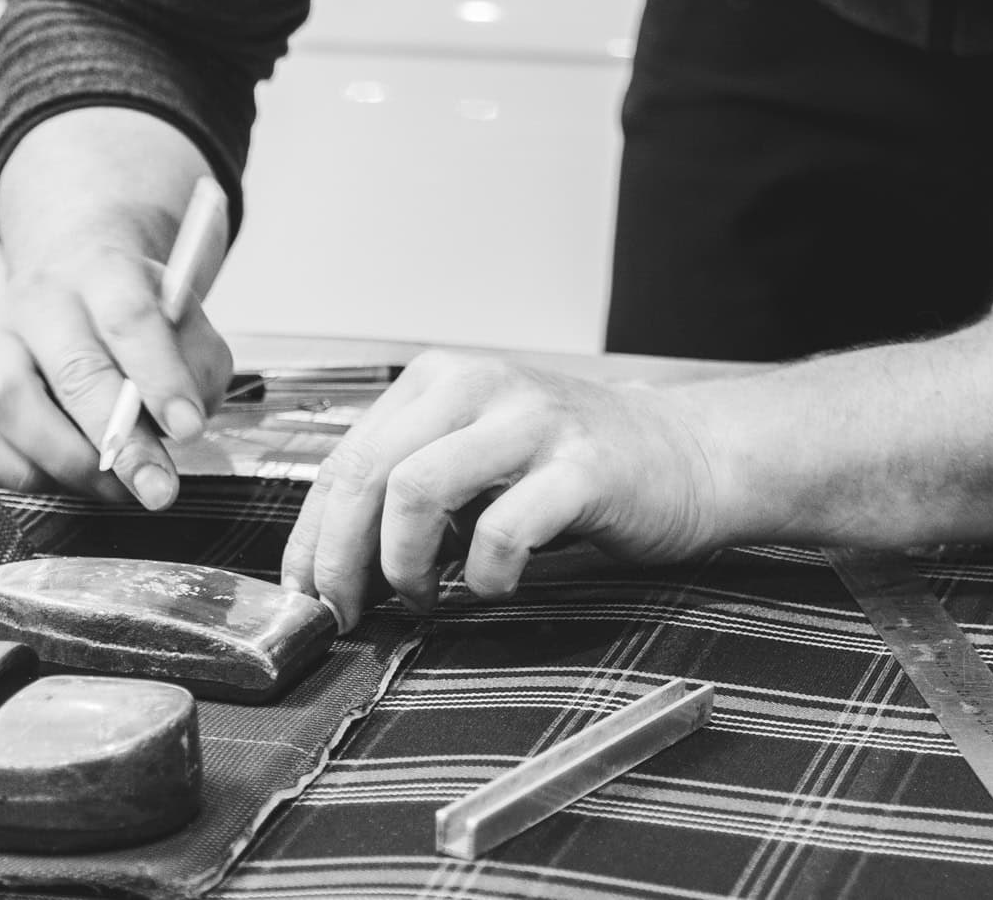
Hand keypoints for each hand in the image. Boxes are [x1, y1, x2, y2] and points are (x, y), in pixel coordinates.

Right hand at [0, 233, 232, 509]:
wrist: (72, 285)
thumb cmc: (134, 317)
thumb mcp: (185, 320)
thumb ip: (198, 365)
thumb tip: (182, 422)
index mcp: (103, 271)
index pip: (129, 319)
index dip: (160, 379)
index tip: (189, 430)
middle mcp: (40, 300)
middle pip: (73, 371)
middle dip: (122, 442)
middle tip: (157, 487)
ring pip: (12, 405)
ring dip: (69, 461)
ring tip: (116, 488)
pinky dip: (25, 471)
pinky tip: (68, 479)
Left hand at [280, 350, 726, 630]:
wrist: (686, 454)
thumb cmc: (572, 465)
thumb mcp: (476, 455)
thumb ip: (410, 489)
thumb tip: (335, 565)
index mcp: (441, 380)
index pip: (346, 457)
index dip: (312, 536)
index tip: (306, 593)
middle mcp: (479, 386)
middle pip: (369, 473)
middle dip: (342, 558)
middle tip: (349, 612)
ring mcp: (532, 422)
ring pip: (416, 489)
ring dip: (403, 564)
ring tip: (422, 598)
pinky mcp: (582, 467)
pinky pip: (503, 529)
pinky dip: (483, 574)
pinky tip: (492, 585)